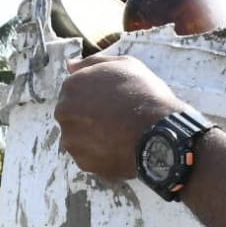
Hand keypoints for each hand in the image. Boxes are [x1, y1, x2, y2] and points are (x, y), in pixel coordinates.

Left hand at [54, 54, 185, 180]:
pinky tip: (120, 148)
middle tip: (116, 119)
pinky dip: (102, 155)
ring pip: (79, 138)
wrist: (161, 131)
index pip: (74, 92)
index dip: (94, 96)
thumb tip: (70, 66)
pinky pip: (90, 158)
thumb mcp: (124, 65)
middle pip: (73, 116)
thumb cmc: (145, 94)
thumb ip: (92, 63)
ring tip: (119, 134)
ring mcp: (72, 140)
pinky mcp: (83, 163)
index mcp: (72, 86)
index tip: (112, 101)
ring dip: (94, 137)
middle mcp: (64, 113)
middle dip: (90, 117)